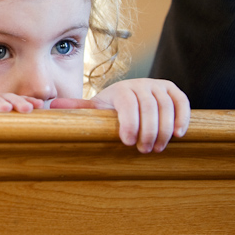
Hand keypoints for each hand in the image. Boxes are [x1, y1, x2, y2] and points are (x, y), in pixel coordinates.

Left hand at [51, 78, 189, 152]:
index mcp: (120, 89)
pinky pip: (182, 102)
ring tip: (158, 147)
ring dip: (163, 129)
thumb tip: (52, 106)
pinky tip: (177, 134)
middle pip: (149, 106)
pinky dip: (182, 118)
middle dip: (148, 130)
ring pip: (166, 106)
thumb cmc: (112, 109)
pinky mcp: (174, 91)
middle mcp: (141, 84)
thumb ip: (78, 109)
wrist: (132, 96)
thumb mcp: (96, 109)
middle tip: (144, 150)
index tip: (128, 142)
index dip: (129, 123)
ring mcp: (158, 86)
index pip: (127, 103)